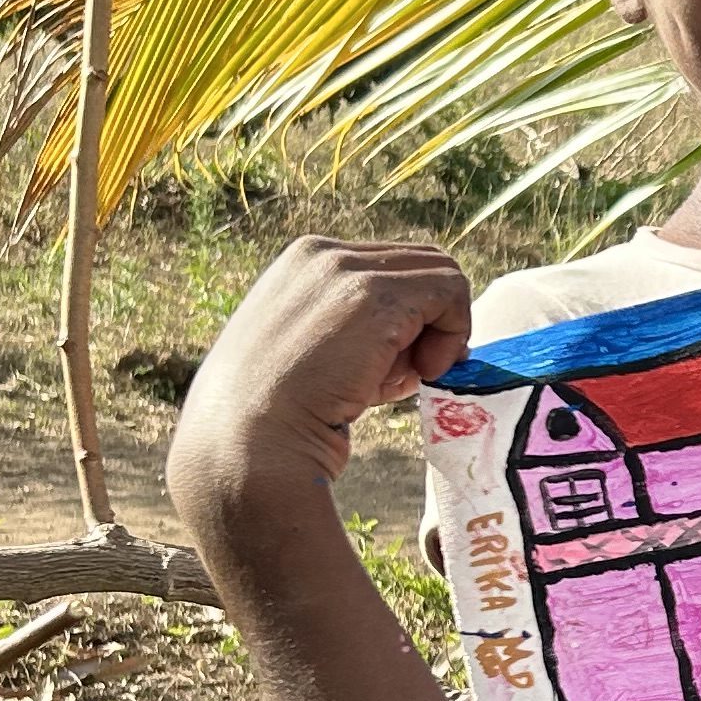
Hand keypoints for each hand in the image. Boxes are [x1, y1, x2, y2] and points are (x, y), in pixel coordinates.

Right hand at [170, 238, 473, 525]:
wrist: (246, 447)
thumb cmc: (274, 420)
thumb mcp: (311, 359)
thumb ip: (357, 337)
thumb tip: (426, 346)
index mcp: (302, 263)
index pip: (389, 270)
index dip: (409, 319)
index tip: (391, 368)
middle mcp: (322, 254)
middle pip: (422, 266)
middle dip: (430, 321)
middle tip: (410, 374)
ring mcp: (345, 270)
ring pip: (443, 276)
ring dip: (444, 331)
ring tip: (407, 378)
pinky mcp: (372, 297)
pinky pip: (450, 291)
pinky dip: (454, 334)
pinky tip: (419, 375)